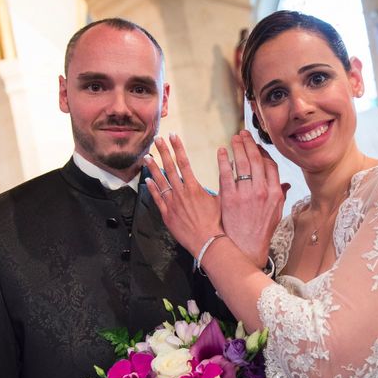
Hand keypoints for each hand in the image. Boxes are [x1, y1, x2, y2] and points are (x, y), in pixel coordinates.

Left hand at [145, 134, 222, 256]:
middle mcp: (181, 193)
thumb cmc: (217, 222)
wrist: (207, 241)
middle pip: (170, 167)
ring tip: (147, 156)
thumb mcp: (222, 199)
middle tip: (157, 139)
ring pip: (160, 181)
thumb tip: (230, 167)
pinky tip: (148, 180)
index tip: (173, 136)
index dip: (178, 148)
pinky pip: (157, 199)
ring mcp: (172, 204)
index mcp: (194, 187)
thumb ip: (223, 182)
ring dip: (153, 168)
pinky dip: (152, 189)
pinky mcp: (167, 215)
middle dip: (163, 152)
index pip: (184, 162)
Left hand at [218, 131, 288, 267]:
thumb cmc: (260, 232)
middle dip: (249, 144)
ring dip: (238, 148)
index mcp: (274, 194)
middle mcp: (262, 192)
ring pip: (242, 164)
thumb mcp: (276, 214)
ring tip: (234, 138)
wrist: (246, 248)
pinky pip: (226, 174)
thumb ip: (280, 196)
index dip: (263, 153)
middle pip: (256, 160)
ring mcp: (245, 194)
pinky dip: (224, 161)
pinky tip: (222, 152)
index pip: (270, 166)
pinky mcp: (230, 198)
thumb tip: (286, 184)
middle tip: (243, 134)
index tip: (256, 146)